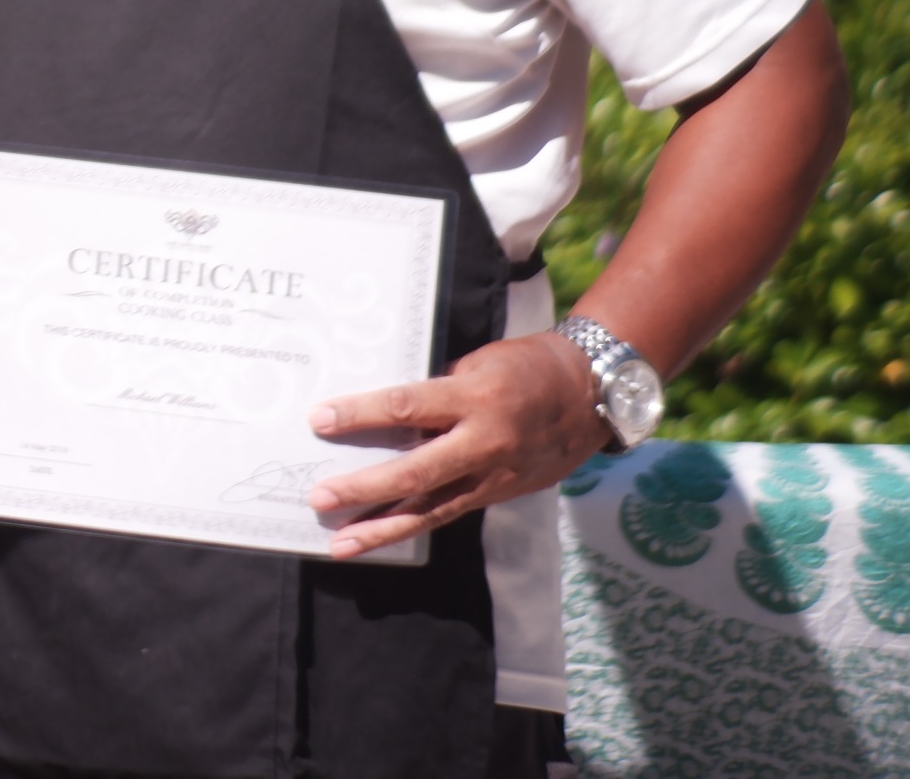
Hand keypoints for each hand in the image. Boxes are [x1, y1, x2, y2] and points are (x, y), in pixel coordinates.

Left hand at [303, 331, 606, 558]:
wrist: (589, 398)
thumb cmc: (527, 367)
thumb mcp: (479, 364)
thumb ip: (437, 392)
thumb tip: (387, 414)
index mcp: (476, 398)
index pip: (407, 407)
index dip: (361, 414)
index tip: (319, 419)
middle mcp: (484, 443)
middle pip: (415, 472)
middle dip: (365, 488)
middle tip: (320, 496)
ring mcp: (492, 477)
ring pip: (430, 509)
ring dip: (382, 529)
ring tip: (340, 544)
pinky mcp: (497, 495)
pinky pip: (447, 513)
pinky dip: (411, 527)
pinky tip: (379, 537)